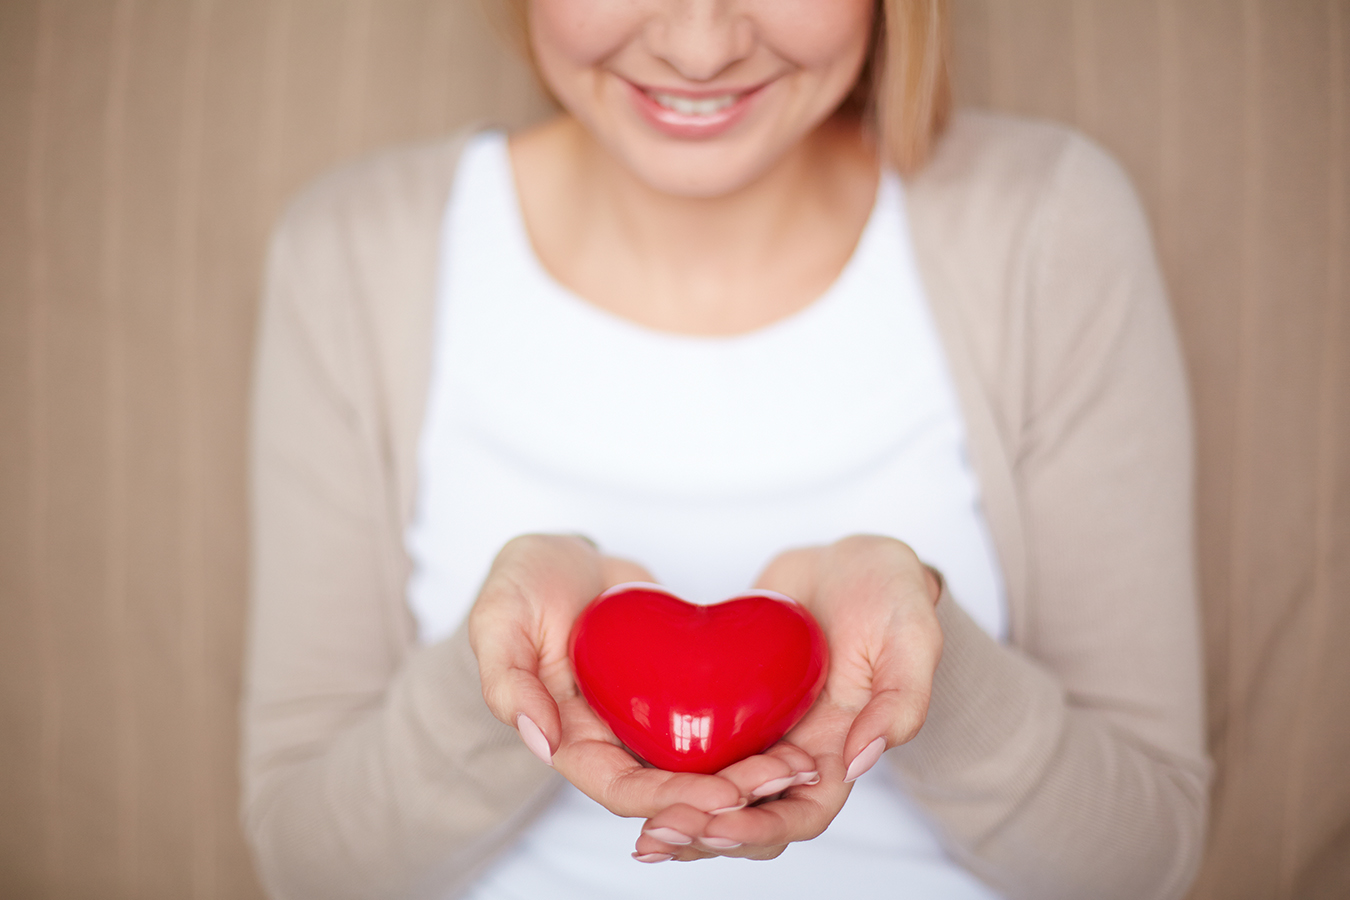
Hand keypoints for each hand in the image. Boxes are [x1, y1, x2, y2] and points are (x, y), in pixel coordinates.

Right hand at [469, 534, 818, 821]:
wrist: (559, 559)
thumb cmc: (521, 586)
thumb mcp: (498, 620)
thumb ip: (507, 679)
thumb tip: (540, 739)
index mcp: (569, 739)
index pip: (621, 789)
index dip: (672, 800)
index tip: (723, 796)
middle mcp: (614, 740)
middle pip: (674, 788)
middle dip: (729, 795)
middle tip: (784, 780)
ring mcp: (648, 719)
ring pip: (704, 765)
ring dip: (752, 776)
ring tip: (804, 768)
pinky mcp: (679, 693)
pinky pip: (719, 724)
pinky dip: (756, 736)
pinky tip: (799, 732)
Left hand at [631, 535, 942, 861]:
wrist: (852, 560)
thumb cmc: (893, 595)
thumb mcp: (914, 640)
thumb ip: (901, 703)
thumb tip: (860, 762)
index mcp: (841, 750)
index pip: (801, 812)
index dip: (759, 828)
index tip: (716, 824)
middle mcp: (797, 751)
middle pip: (750, 815)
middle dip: (706, 833)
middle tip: (658, 835)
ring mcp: (760, 730)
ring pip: (717, 792)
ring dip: (682, 816)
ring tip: (643, 834)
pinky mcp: (730, 702)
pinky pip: (695, 745)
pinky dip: (666, 768)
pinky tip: (625, 773)